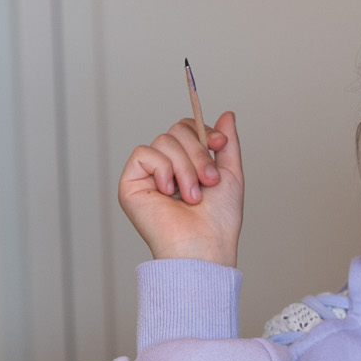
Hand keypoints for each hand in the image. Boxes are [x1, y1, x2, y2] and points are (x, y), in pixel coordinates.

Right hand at [118, 111, 243, 266]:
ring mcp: (147, 176)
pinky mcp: (130, 184)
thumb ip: (227, 144)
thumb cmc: (219, 221)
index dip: (203, 131)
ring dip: (186, 168)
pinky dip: (163, 169)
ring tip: (193, 196)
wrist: (205, 246)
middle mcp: (165, 168)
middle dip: (198, 153)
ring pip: (163, 140)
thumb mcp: (230, 175)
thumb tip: (227, 114)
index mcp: (186, 165)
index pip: (186, 129)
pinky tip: (169, 192)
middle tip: (209, 181)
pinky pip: (144, 153)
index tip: (220, 144)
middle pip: (175, 131)